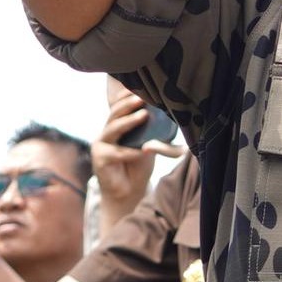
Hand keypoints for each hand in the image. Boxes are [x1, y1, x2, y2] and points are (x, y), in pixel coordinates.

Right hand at [95, 85, 158, 218]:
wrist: (127, 193)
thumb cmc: (138, 167)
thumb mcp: (151, 148)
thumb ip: (160, 140)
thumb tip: (181, 131)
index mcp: (117, 125)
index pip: (119, 106)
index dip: (126, 96)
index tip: (139, 88)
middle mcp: (107, 132)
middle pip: (114, 113)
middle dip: (128, 104)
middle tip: (141, 98)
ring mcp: (101, 145)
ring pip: (113, 129)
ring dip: (129, 122)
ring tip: (143, 115)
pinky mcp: (100, 159)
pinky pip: (117, 153)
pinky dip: (131, 152)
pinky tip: (142, 150)